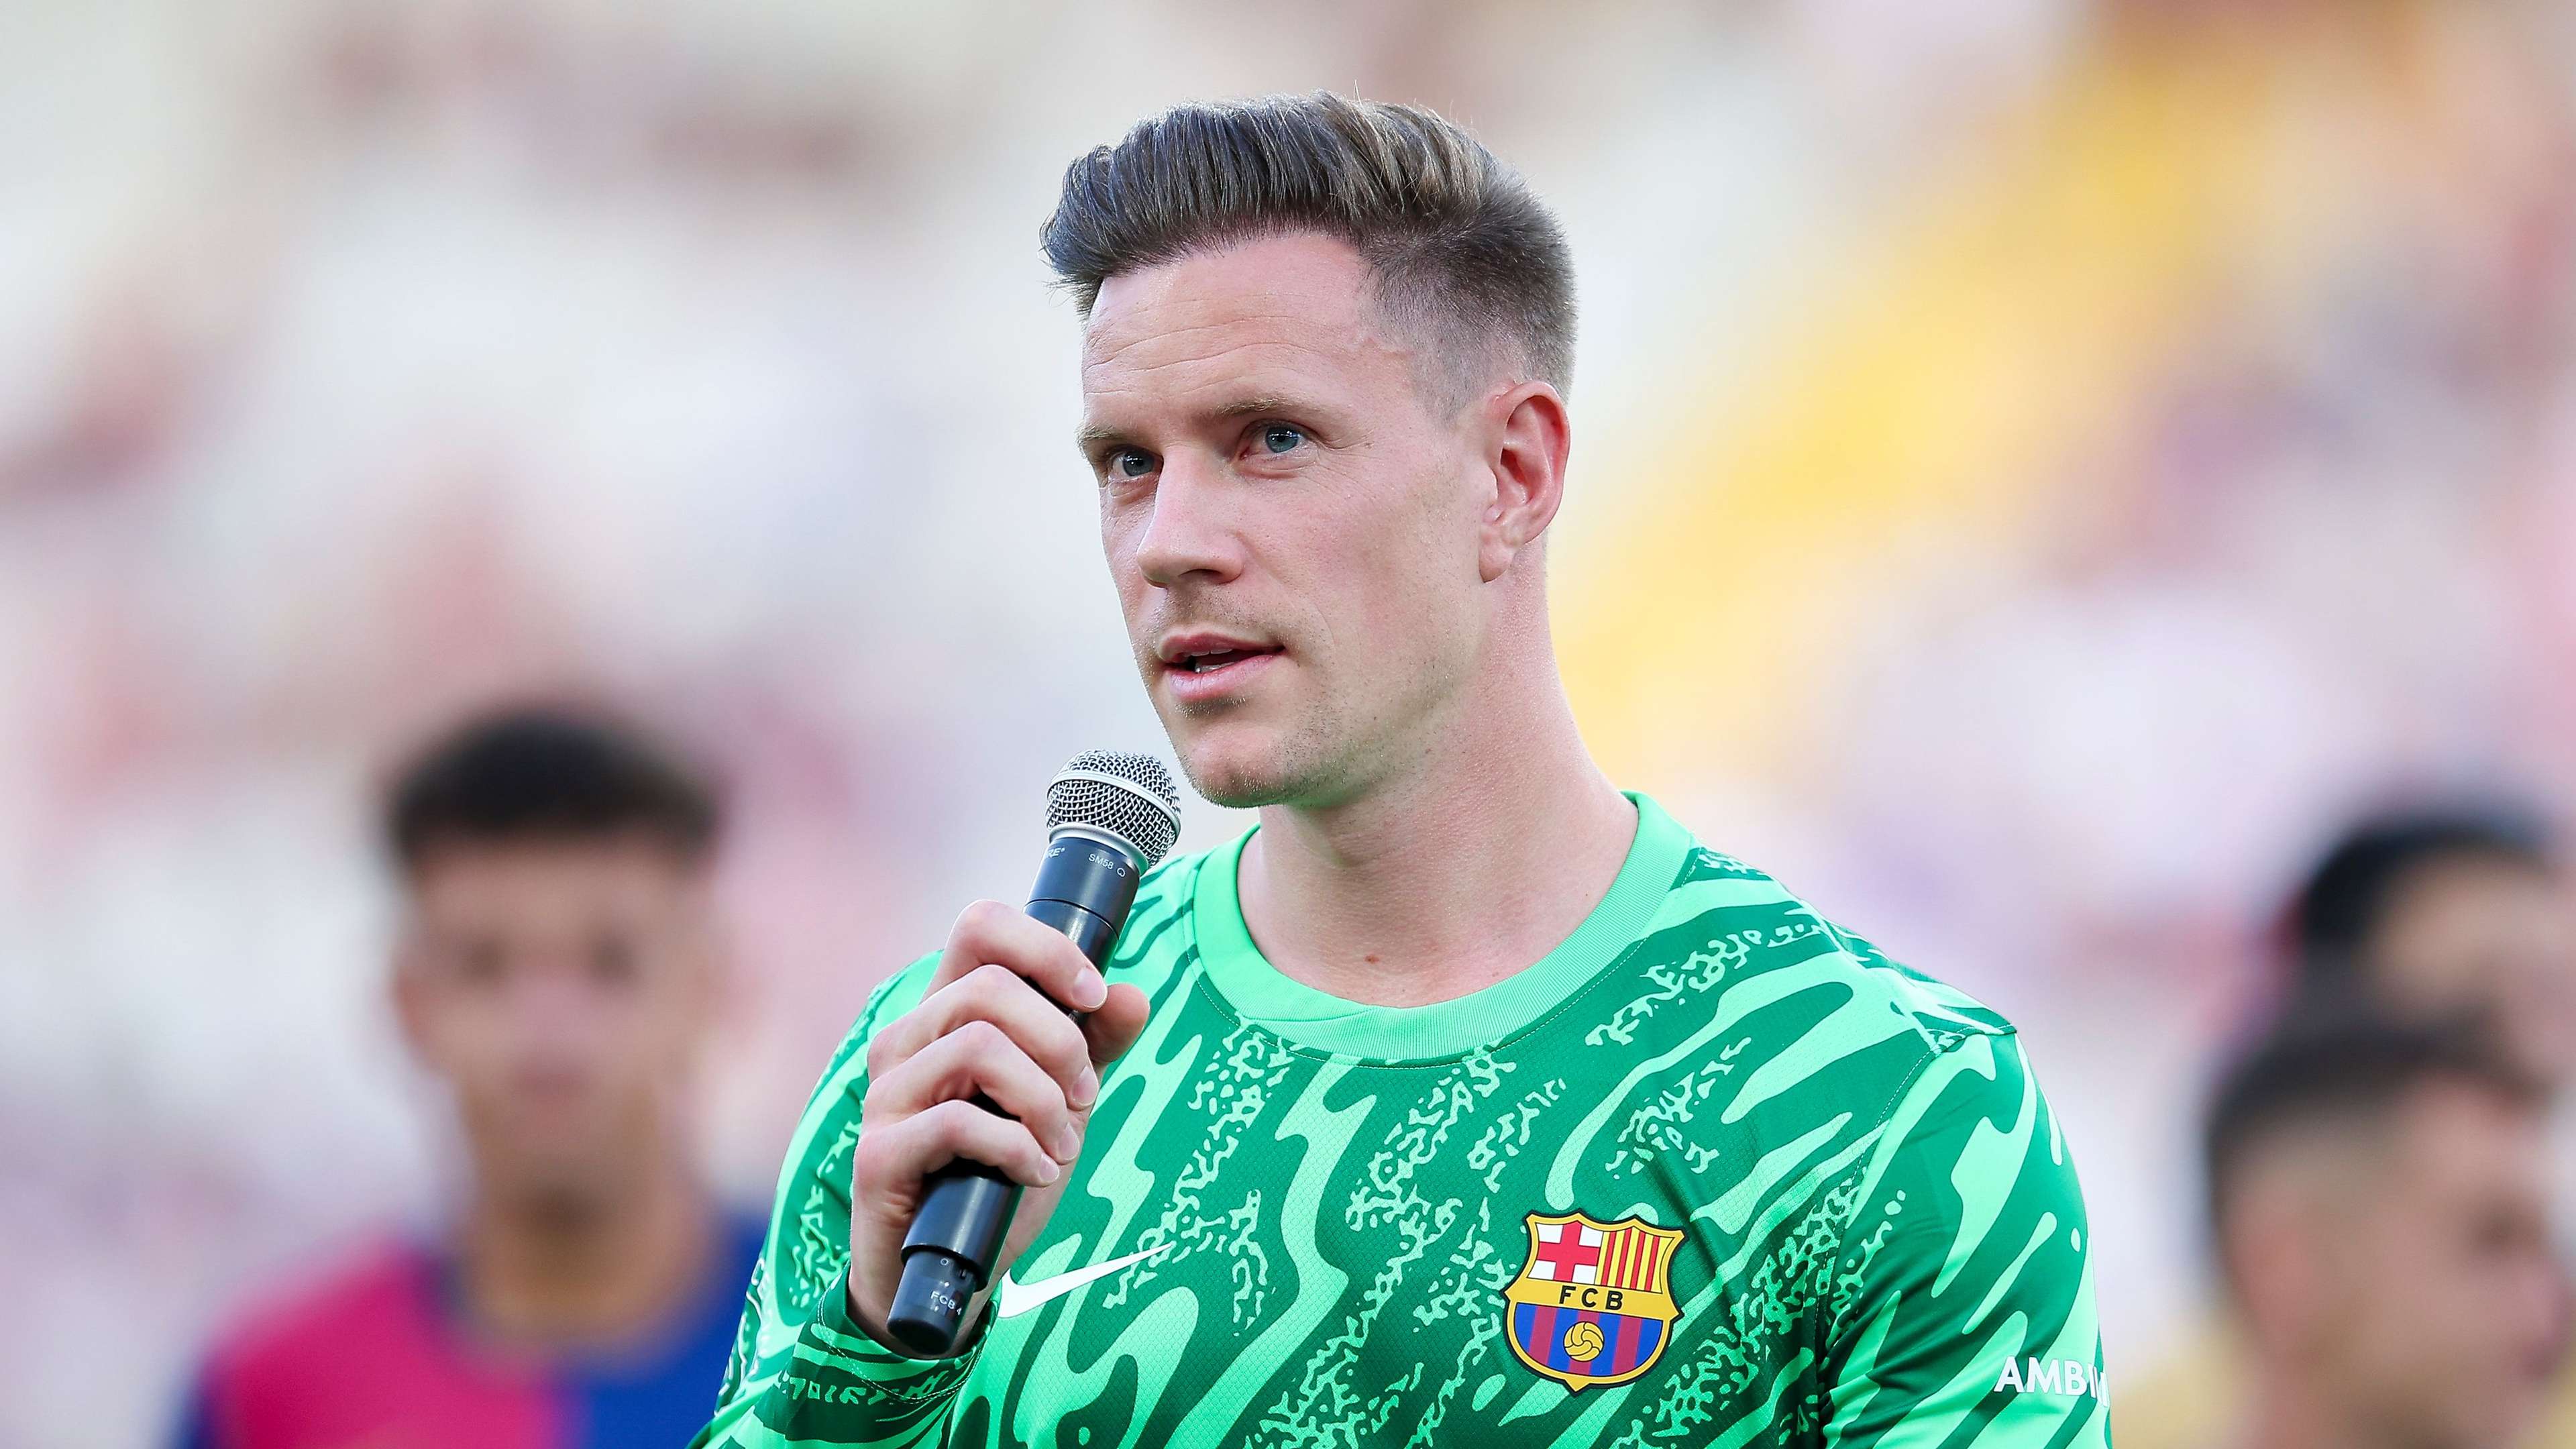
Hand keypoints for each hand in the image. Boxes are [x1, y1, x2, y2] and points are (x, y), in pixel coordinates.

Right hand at [844, 900, 1151, 1351]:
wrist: (949, 1268)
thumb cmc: (998, 1172)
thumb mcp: (1059, 1101)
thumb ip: (1093, 1046)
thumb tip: (1132, 997)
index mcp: (946, 1013)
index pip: (979, 927)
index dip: (1045, 948)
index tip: (1092, 996)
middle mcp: (906, 1040)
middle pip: (990, 988)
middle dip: (1061, 1042)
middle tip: (1083, 1094)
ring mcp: (886, 1095)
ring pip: (978, 1047)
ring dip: (1044, 1099)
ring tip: (1061, 1142)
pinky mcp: (879, 1153)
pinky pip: (958, 1122)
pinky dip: (1017, 1147)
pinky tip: (1036, 1171)